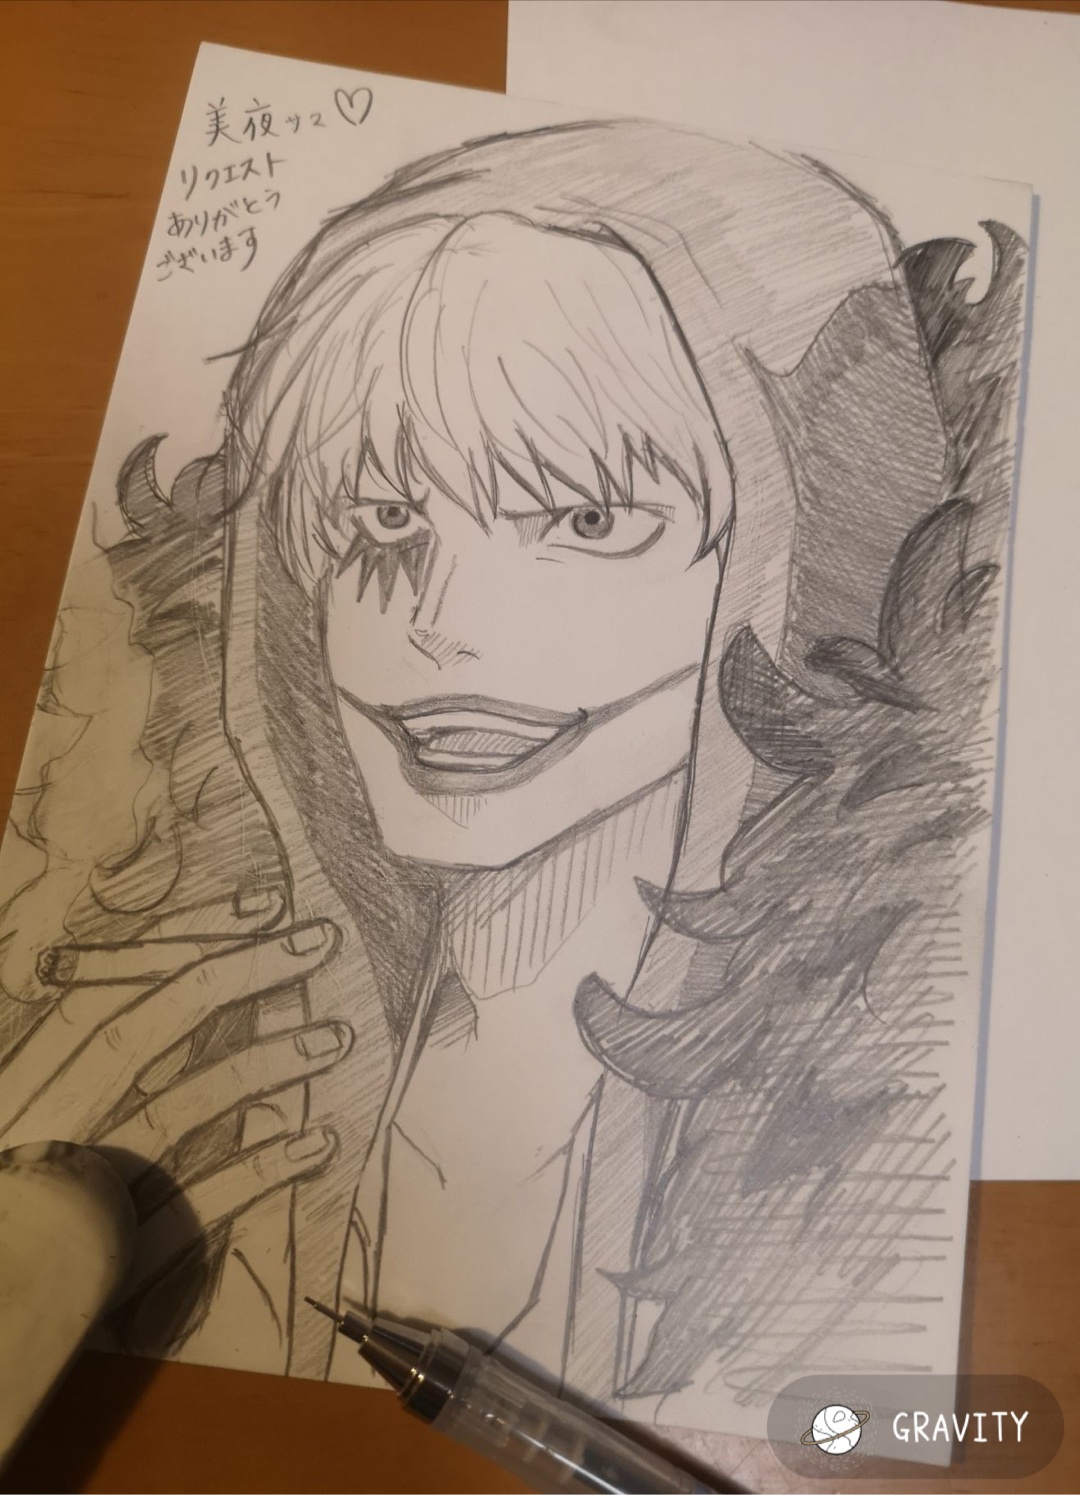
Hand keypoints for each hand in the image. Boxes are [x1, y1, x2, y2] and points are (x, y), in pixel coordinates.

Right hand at [0, 889, 348, 1301]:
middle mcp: (51, 1118)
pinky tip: (319, 1142)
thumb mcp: (31, 1098)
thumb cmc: (13, 1179)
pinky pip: (199, 1205)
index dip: (185, 939)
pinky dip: (258, 1170)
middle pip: (147, 1029)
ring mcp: (84, 1183)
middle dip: (237, 975)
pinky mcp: (116, 1252)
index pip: (106, 988)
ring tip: (335, 1036)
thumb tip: (143, 971)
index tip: (264, 904)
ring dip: (264, 1066)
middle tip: (319, 938)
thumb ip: (80, 1046)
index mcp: (23, 1076)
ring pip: (181, 1108)